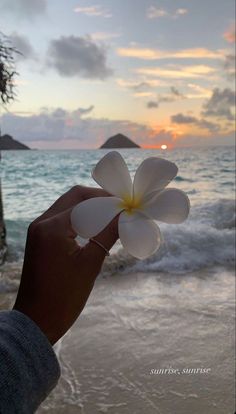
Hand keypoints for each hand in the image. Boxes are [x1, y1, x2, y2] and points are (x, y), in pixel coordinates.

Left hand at [13, 186, 118, 344]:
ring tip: (112, 215)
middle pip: (73, 197)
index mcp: (52, 227)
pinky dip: (79, 219)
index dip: (108, 201)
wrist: (37, 321)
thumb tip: (125, 215)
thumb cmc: (64, 297)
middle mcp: (41, 223)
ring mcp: (38, 230)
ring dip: (89, 208)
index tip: (127, 204)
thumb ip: (108, 234)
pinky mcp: (39, 239)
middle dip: (98, 199)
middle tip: (120, 205)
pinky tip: (95, 226)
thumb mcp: (91, 264)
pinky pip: (61, 219)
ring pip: (67, 207)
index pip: (84, 202)